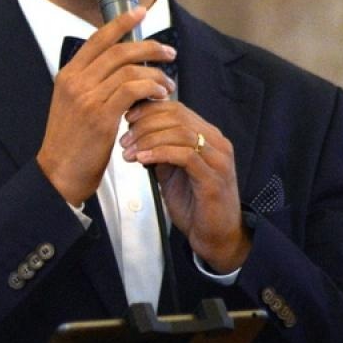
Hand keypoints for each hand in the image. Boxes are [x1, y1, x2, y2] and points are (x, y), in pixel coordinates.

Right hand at [37, 7, 177, 205]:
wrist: (58, 172)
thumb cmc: (70, 142)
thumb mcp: (72, 105)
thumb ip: (91, 84)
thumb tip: (121, 70)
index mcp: (67, 75)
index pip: (97, 39)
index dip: (120, 23)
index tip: (139, 12)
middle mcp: (75, 81)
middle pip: (118, 50)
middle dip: (149, 47)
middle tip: (168, 53)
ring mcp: (87, 97)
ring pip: (129, 69)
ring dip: (155, 73)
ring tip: (167, 84)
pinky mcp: (101, 115)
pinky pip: (134, 90)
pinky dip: (151, 88)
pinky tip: (159, 95)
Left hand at [122, 103, 248, 271]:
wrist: (214, 234)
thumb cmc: (193, 202)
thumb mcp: (170, 169)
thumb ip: (159, 148)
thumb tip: (134, 131)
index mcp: (207, 136)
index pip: (176, 108)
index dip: (148, 110)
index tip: (126, 119)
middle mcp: (216, 143)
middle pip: (177, 116)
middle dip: (144, 124)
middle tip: (124, 138)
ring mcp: (218, 160)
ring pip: (181, 132)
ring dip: (148, 139)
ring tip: (129, 151)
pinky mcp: (214, 179)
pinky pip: (186, 156)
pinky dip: (160, 153)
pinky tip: (142, 159)